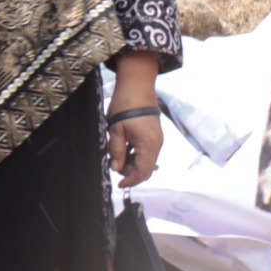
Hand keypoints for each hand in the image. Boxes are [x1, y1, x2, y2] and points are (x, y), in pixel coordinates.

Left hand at [109, 52, 164, 188]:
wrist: (137, 87)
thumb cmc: (125, 106)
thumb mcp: (116, 130)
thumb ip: (117, 151)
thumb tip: (116, 168)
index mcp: (149, 145)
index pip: (144, 172)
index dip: (132, 180)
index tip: (119, 183)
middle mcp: (156, 145)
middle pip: (146, 168)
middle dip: (130, 172)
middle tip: (114, 166)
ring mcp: (156, 139)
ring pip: (145, 160)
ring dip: (132, 163)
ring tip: (116, 157)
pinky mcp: (153, 134)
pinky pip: (146, 151)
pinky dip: (135, 154)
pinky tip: (123, 150)